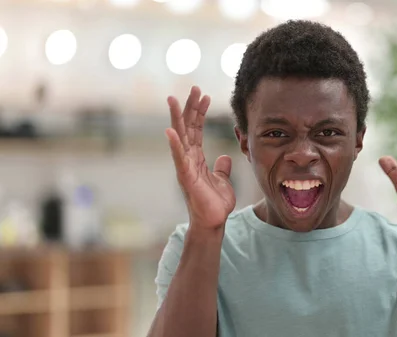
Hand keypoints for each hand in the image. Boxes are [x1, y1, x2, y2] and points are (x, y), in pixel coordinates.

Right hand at [166, 86, 235, 229]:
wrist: (214, 222)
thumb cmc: (215, 204)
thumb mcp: (223, 181)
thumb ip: (222, 168)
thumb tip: (224, 158)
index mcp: (196, 158)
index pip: (197, 129)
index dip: (200, 112)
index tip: (205, 95)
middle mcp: (188, 159)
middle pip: (188, 128)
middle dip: (191, 107)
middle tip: (195, 87)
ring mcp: (185, 167)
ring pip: (180, 138)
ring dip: (177, 118)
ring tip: (173, 99)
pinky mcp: (185, 178)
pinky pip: (179, 158)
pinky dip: (174, 144)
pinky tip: (170, 130)